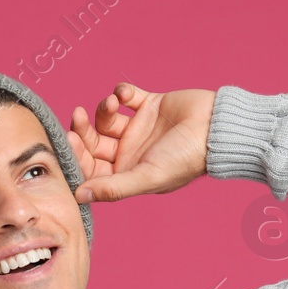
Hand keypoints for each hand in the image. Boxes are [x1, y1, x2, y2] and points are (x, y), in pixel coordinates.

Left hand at [66, 82, 214, 202]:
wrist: (218, 127)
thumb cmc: (187, 158)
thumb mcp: (148, 177)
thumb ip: (113, 188)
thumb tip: (78, 197)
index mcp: (128, 173)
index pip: (91, 168)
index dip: (77, 155)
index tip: (70, 140)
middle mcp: (131, 151)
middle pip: (94, 142)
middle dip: (83, 129)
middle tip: (79, 117)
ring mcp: (140, 128)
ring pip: (107, 118)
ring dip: (103, 108)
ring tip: (112, 103)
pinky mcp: (150, 105)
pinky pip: (127, 96)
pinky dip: (121, 92)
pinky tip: (125, 94)